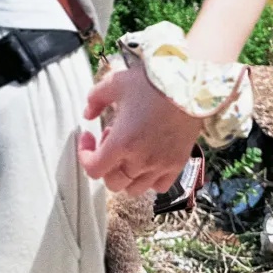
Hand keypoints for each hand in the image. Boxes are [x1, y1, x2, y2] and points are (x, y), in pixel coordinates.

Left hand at [77, 62, 204, 195]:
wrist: (188, 86)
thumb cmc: (150, 83)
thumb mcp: (115, 83)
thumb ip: (95, 99)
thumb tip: (87, 115)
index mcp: (121, 142)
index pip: (93, 169)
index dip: (84, 155)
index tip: (88, 137)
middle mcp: (140, 161)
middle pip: (113, 182)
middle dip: (105, 164)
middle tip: (111, 138)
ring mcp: (161, 166)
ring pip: (134, 189)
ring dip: (125, 173)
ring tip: (130, 148)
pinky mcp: (178, 165)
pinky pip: (159, 186)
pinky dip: (149, 179)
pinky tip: (148, 158)